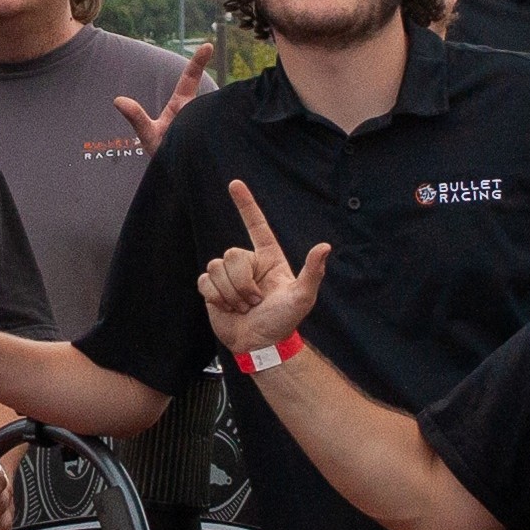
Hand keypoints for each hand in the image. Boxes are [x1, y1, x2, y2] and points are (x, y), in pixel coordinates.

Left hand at [112, 39, 218, 156]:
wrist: (175, 175)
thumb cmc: (161, 152)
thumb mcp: (148, 135)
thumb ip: (136, 118)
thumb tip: (117, 100)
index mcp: (182, 105)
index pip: (190, 78)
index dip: (198, 61)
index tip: (208, 45)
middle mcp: (196, 111)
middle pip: (206, 98)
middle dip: (208, 106)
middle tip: (200, 117)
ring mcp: (208, 123)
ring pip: (216, 113)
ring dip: (213, 122)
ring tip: (203, 140)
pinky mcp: (216, 138)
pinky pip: (223, 132)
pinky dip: (225, 132)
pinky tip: (228, 137)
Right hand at [196, 180, 331, 354]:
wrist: (260, 345)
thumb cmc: (283, 321)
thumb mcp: (302, 297)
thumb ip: (312, 272)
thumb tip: (325, 247)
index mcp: (268, 258)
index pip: (256, 225)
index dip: (245, 204)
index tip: (235, 183)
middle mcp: (248, 263)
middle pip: (232, 254)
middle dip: (243, 282)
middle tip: (255, 302)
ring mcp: (228, 276)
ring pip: (216, 268)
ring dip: (231, 293)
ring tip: (243, 307)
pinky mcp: (212, 289)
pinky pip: (204, 281)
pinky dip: (216, 297)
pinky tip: (227, 308)